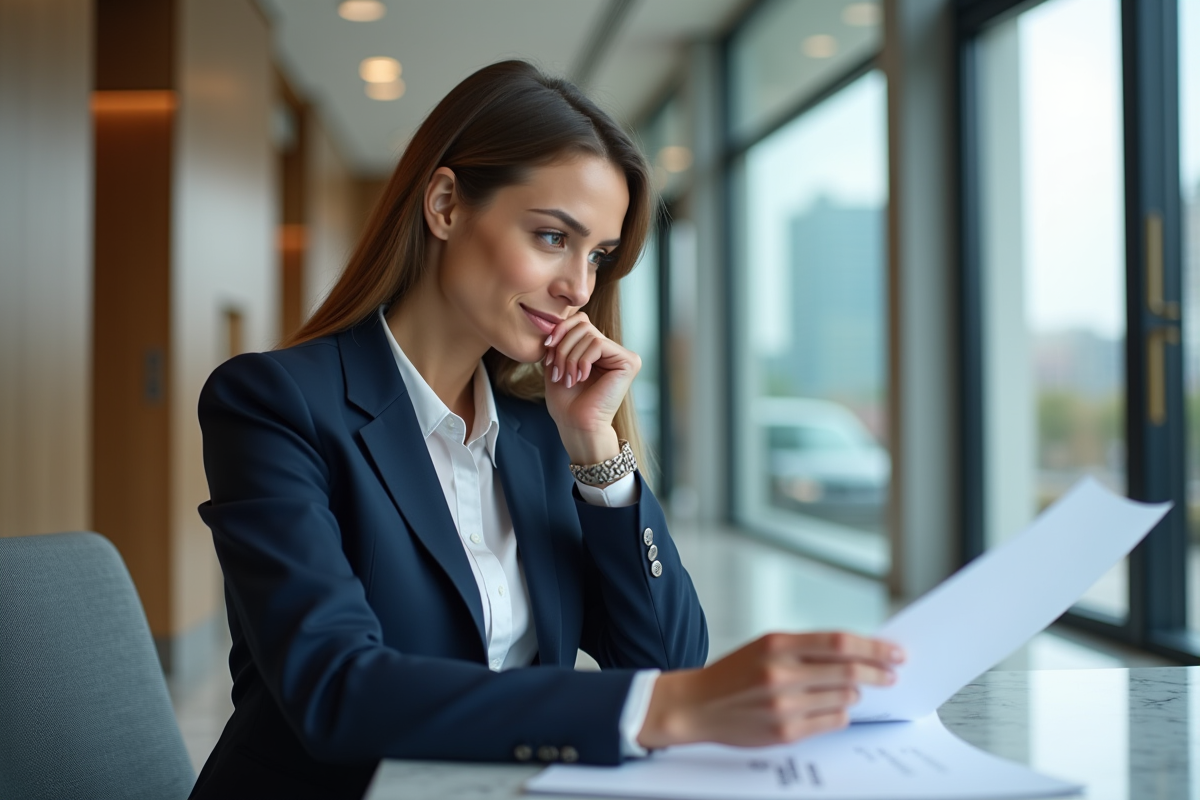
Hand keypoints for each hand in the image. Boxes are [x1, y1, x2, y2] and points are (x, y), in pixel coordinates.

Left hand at [542, 311, 640, 462]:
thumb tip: (556, 321)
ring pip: (588, 334)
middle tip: (557, 371)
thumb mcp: (556, 363)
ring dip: (570, 356)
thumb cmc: (566, 401)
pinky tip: (581, 377)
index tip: (546, 350)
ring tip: (568, 378)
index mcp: (597, 349)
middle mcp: (612, 350)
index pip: (579, 320)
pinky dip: (582, 360)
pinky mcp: (629, 361)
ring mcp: (622, 355)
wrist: (576, 424)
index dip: (560, 330)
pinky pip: (598, 344)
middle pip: (582, 324)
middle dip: (563, 346)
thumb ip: (560, 340)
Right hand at [637, 632, 903, 749]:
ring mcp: (784, 705)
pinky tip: (832, 706)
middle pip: (848, 671)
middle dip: (877, 673)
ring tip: (850, 689)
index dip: (873, 647)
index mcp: (777, 644)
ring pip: (843, 698)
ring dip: (854, 693)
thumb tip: (854, 652)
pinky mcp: (785, 732)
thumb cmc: (734, 673)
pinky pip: (832, 721)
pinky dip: (840, 712)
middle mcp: (781, 673)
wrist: (697, 705)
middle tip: (891, 675)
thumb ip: (806, 648)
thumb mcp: (765, 646)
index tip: (895, 652)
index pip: (839, 642)